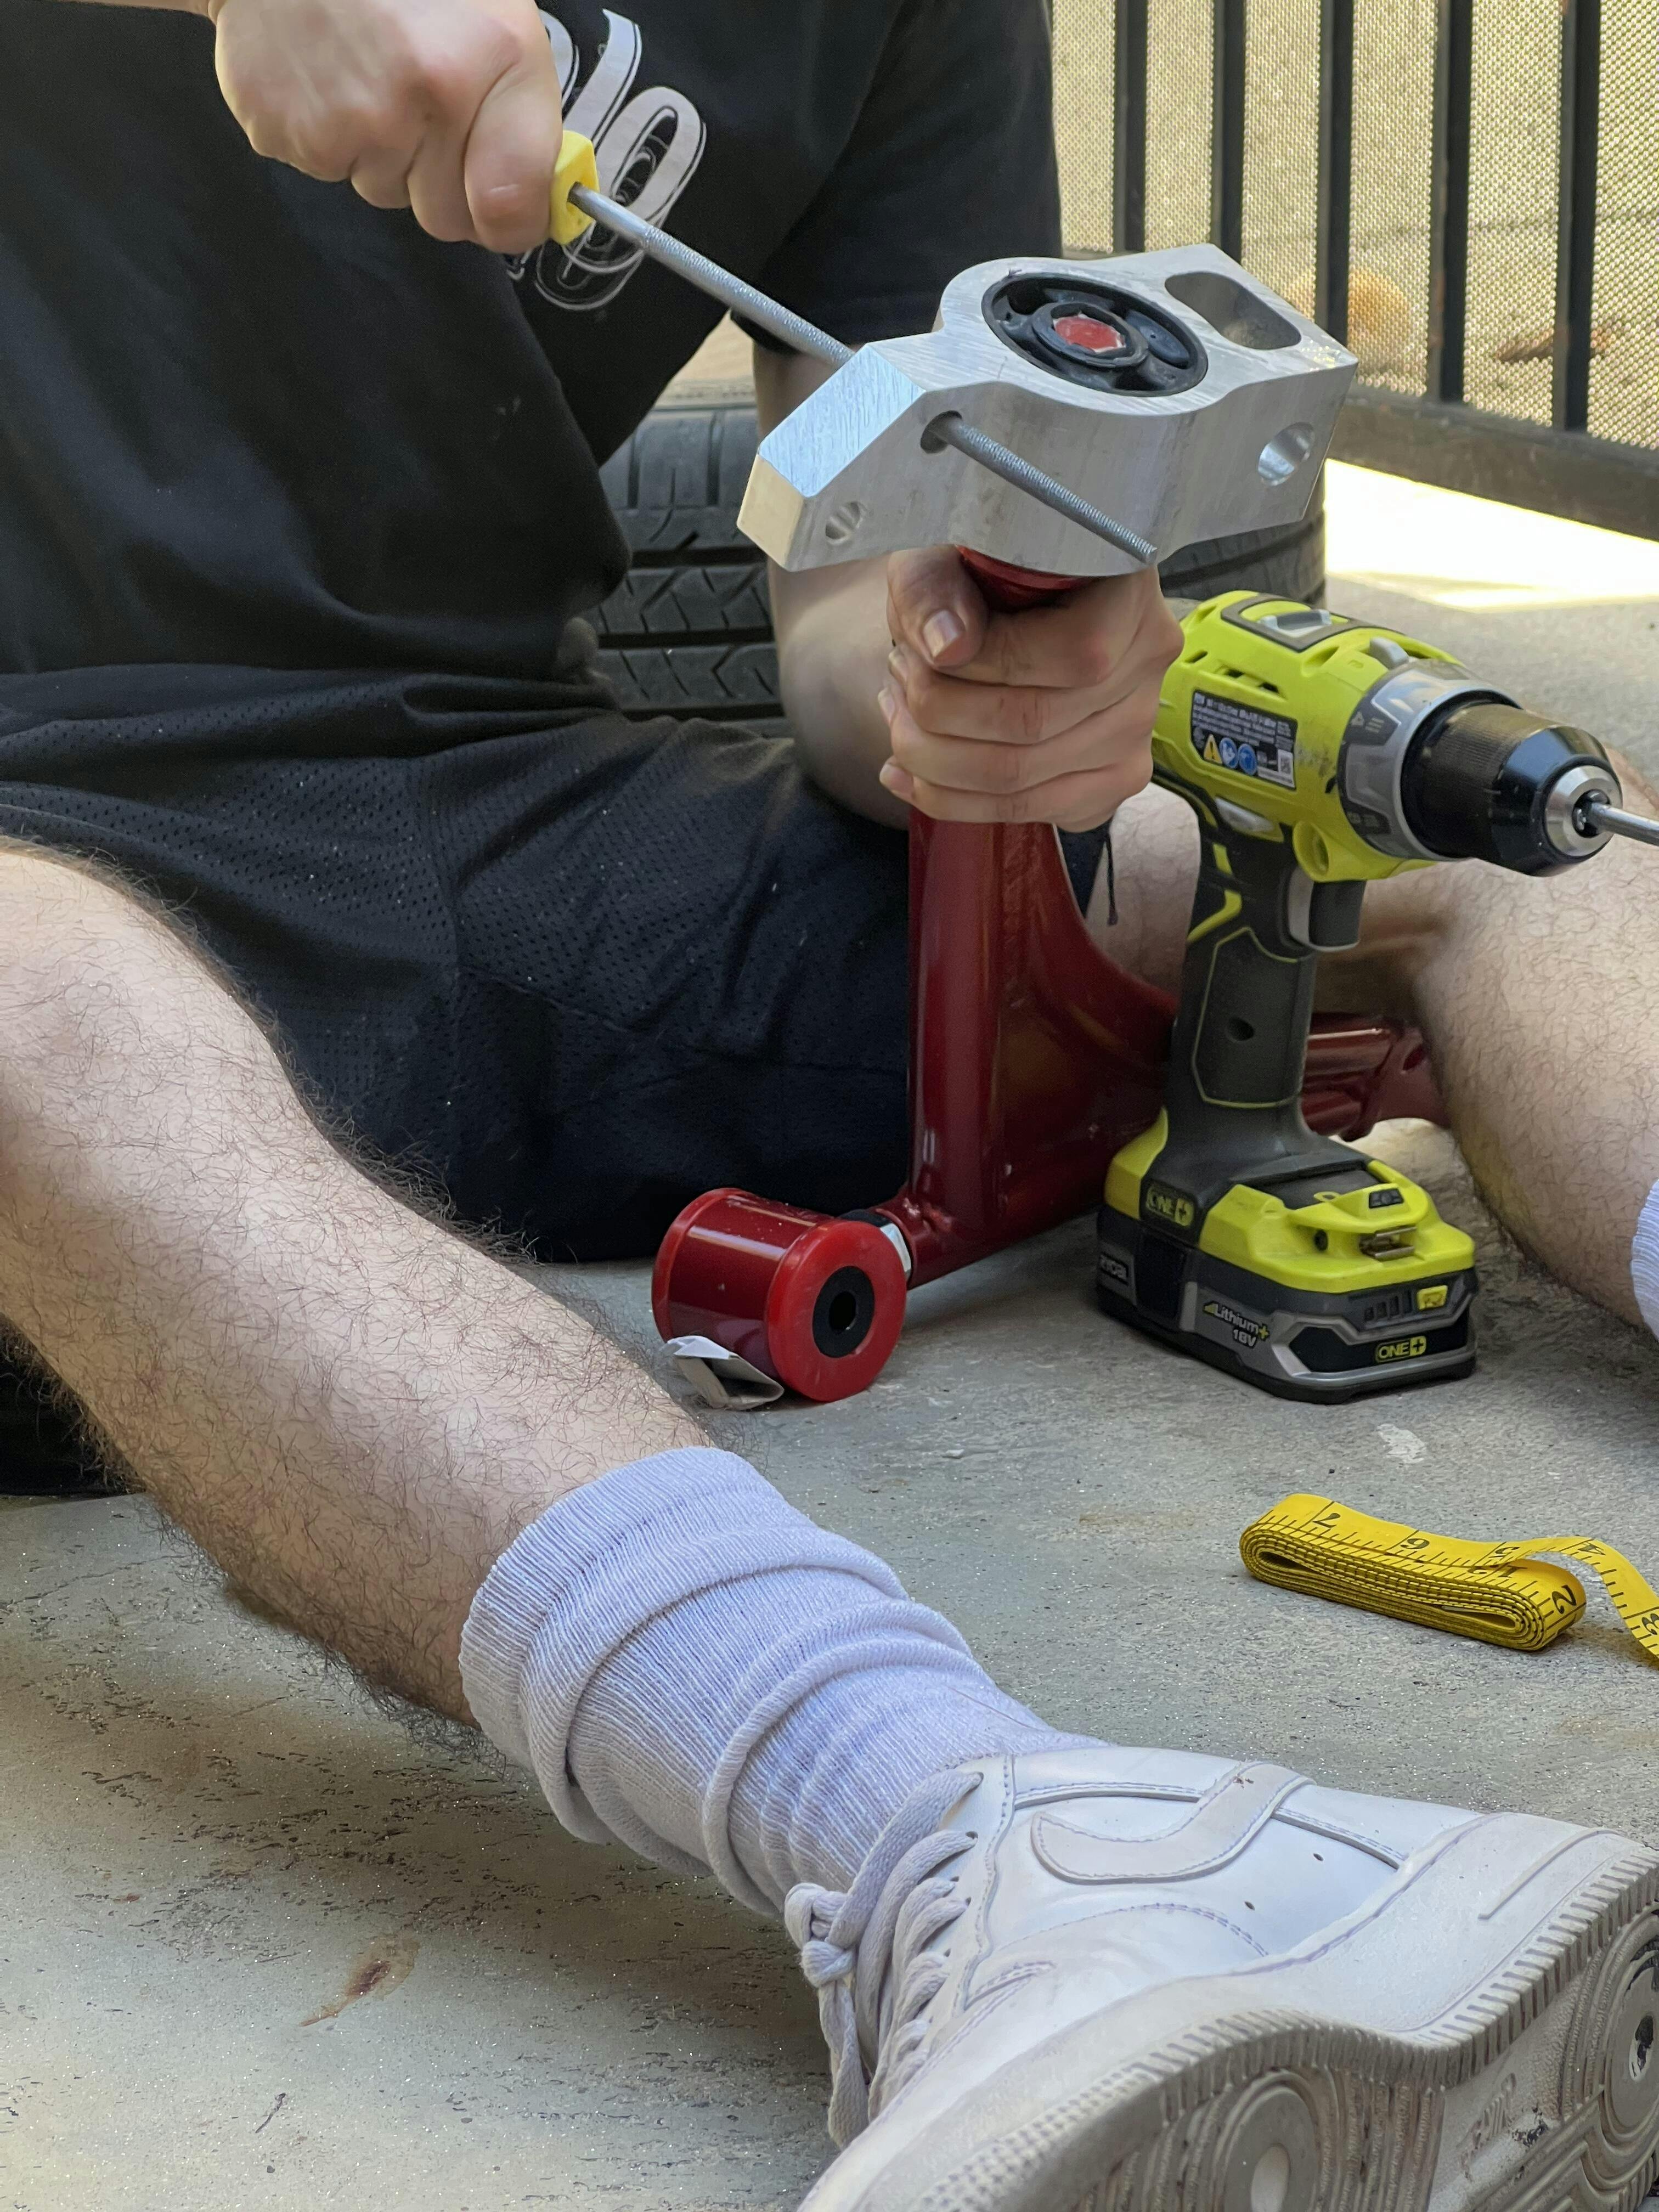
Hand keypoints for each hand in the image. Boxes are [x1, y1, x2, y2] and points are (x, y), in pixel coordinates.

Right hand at [206, 0, 563, 252]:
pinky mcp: (283, 125)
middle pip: (443, 215)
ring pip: (381, 192)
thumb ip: (522, 114)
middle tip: (418, 103)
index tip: (506, 207)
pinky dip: (323, 131)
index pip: (511, 209)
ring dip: (378, 150)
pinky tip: (322, 72)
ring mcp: (347, 116)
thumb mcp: (495, 17)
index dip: (510, 220)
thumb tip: (530, 205)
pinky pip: (321, 168)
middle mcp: (420, 96)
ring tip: (363, 70)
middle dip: (437, 178)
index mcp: (488, 59)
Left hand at [876, 550, 1182, 829]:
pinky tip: (911, 773)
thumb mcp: (939, 557)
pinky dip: (954, 801)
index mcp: (1130, 596)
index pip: (1076, 655)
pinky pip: (1029, 812)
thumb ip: (937, 589)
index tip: (919, 648)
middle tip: (895, 678)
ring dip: (933, 758)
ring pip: (1022, 781)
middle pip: (1036, 725)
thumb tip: (948, 647)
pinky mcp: (1108, 782)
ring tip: (896, 717)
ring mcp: (1136, 734)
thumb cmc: (973, 573)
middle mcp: (1148, 668)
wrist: (999, 608)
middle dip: (937, 711)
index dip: (983, 664)